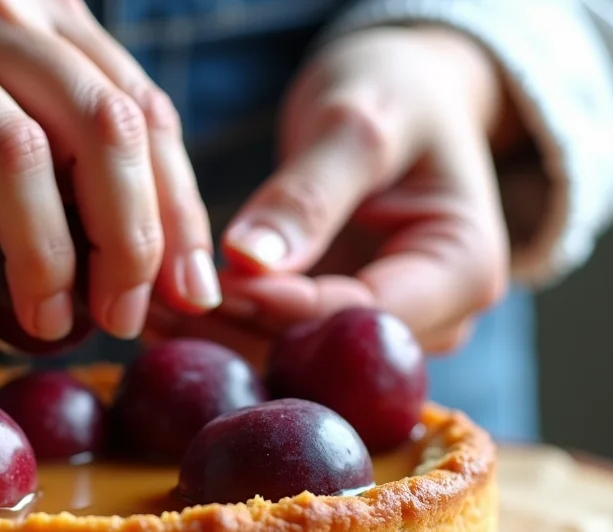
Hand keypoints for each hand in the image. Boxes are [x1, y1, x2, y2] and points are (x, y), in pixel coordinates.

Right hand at [0, 0, 216, 338]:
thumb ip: (57, 125)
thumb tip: (142, 246)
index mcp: (44, 13)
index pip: (144, 112)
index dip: (179, 209)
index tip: (190, 291)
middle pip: (99, 128)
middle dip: (129, 239)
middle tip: (123, 317)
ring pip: (9, 154)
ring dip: (41, 254)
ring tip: (46, 325)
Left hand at [147, 26, 514, 363]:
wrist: (404, 100)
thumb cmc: (394, 94)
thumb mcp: (357, 123)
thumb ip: (309, 191)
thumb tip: (250, 261)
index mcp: (465, 272)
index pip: (365, 312)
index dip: (285, 307)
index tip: (217, 282)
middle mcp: (435, 321)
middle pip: (326, 349)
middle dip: (240, 328)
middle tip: (159, 303)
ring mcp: (384, 331)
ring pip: (292, 356)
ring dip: (218, 337)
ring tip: (146, 305)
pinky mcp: (337, 327)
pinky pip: (275, 340)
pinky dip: (221, 325)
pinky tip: (163, 307)